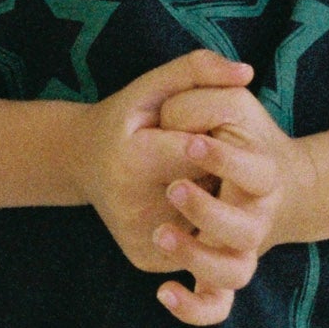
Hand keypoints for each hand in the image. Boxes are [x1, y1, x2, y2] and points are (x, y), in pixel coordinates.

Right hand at [68, 48, 255, 283]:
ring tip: (195, 182)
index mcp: (134, 162)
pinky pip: (196, 243)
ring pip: (208, 221)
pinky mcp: (145, 259)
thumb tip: (247, 73)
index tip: (204, 133)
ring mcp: (140, 238)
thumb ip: (199, 69)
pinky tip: (189, 205)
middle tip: (199, 160)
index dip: (211, 140)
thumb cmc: (126, 119)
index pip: (202, 151)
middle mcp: (133, 206)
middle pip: (209, 188)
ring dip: (213, 201)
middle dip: (215, 172)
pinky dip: (201, 223)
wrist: (81, 161)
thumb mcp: (154, 85)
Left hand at [149, 77, 319, 326]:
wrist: (134, 160)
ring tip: (160, 232)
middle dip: (209, 211)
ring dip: (198, 257)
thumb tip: (243, 70)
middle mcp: (249, 214)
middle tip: (172, 188)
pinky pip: (213, 305)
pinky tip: (164, 290)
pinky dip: (194, 308)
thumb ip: (206, 71)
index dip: (225, 160)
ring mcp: (229, 247)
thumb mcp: (183, 90)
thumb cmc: (175, 122)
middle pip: (248, 229)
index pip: (256, 172)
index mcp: (254, 172)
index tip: (190, 144)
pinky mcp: (204, 271)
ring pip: (234, 273)